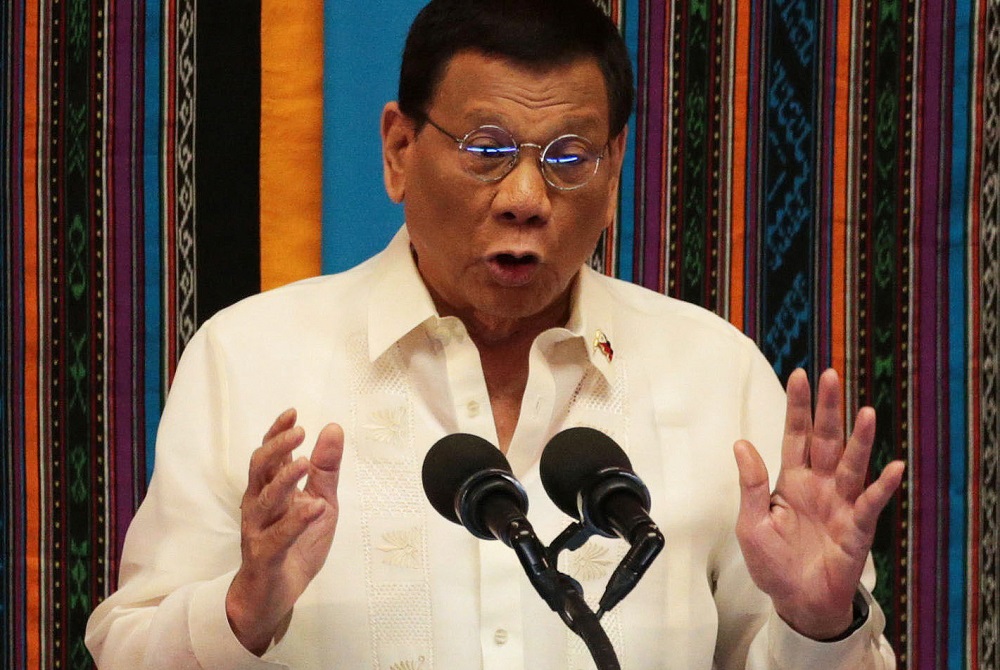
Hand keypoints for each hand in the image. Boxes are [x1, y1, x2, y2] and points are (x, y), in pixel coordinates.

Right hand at [226, 409, 343, 654]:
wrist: (274, 594)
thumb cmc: (295, 544)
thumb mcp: (321, 502)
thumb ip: (326, 470)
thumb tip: (333, 429)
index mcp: (271, 489)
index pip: (270, 454)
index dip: (277, 432)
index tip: (293, 413)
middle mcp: (259, 504)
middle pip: (260, 469)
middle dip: (277, 448)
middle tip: (298, 432)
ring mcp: (258, 529)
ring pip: (265, 499)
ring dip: (285, 479)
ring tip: (306, 463)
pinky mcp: (265, 555)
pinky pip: (278, 535)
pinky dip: (296, 520)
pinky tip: (315, 508)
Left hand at [733, 368, 904, 639]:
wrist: (797, 603)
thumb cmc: (773, 564)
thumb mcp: (751, 524)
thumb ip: (751, 485)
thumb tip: (741, 444)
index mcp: (791, 481)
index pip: (795, 436)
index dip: (798, 407)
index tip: (799, 374)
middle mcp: (819, 486)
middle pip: (825, 440)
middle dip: (828, 409)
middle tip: (831, 376)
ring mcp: (840, 505)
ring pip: (851, 464)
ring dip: (859, 439)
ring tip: (865, 412)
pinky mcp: (856, 529)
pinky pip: (869, 505)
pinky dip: (881, 487)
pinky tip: (892, 467)